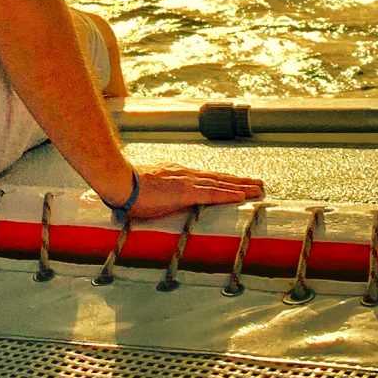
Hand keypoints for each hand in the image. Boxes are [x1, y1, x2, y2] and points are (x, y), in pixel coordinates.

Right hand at [98, 164, 264, 218]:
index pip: (206, 178)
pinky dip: (228, 195)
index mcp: (176, 174)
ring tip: (257, 189)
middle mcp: (185, 175)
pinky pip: (212, 194)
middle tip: (257, 183)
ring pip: (220, 184)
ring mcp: (186, 182)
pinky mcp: (185, 192)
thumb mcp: (147, 191)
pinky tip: (241, 196)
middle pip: (218, 178)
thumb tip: (156, 203)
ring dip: (241, 187)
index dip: (223, 180)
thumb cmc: (127, 190)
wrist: (119, 182)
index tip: (237, 182)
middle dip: (239, 181)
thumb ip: (157, 195)